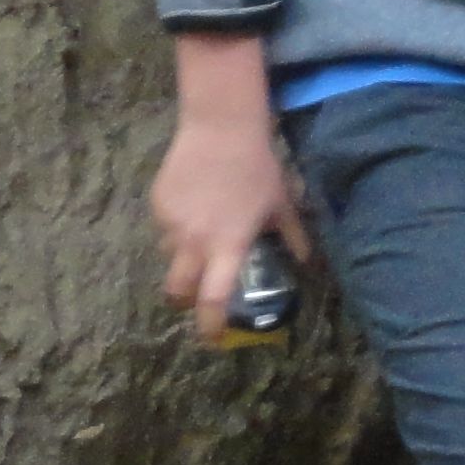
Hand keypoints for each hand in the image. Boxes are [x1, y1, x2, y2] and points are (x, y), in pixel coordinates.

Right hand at [151, 97, 312, 344]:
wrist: (221, 126)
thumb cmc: (258, 167)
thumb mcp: (281, 204)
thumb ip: (292, 236)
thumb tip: (306, 262)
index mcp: (228, 246)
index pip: (213, 299)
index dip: (210, 325)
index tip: (212, 338)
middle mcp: (195, 241)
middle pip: (177, 290)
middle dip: (183, 301)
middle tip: (194, 298)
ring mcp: (171, 223)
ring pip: (169, 255)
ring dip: (183, 256)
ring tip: (203, 232)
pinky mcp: (157, 204)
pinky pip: (164, 227)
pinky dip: (177, 226)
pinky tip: (196, 203)